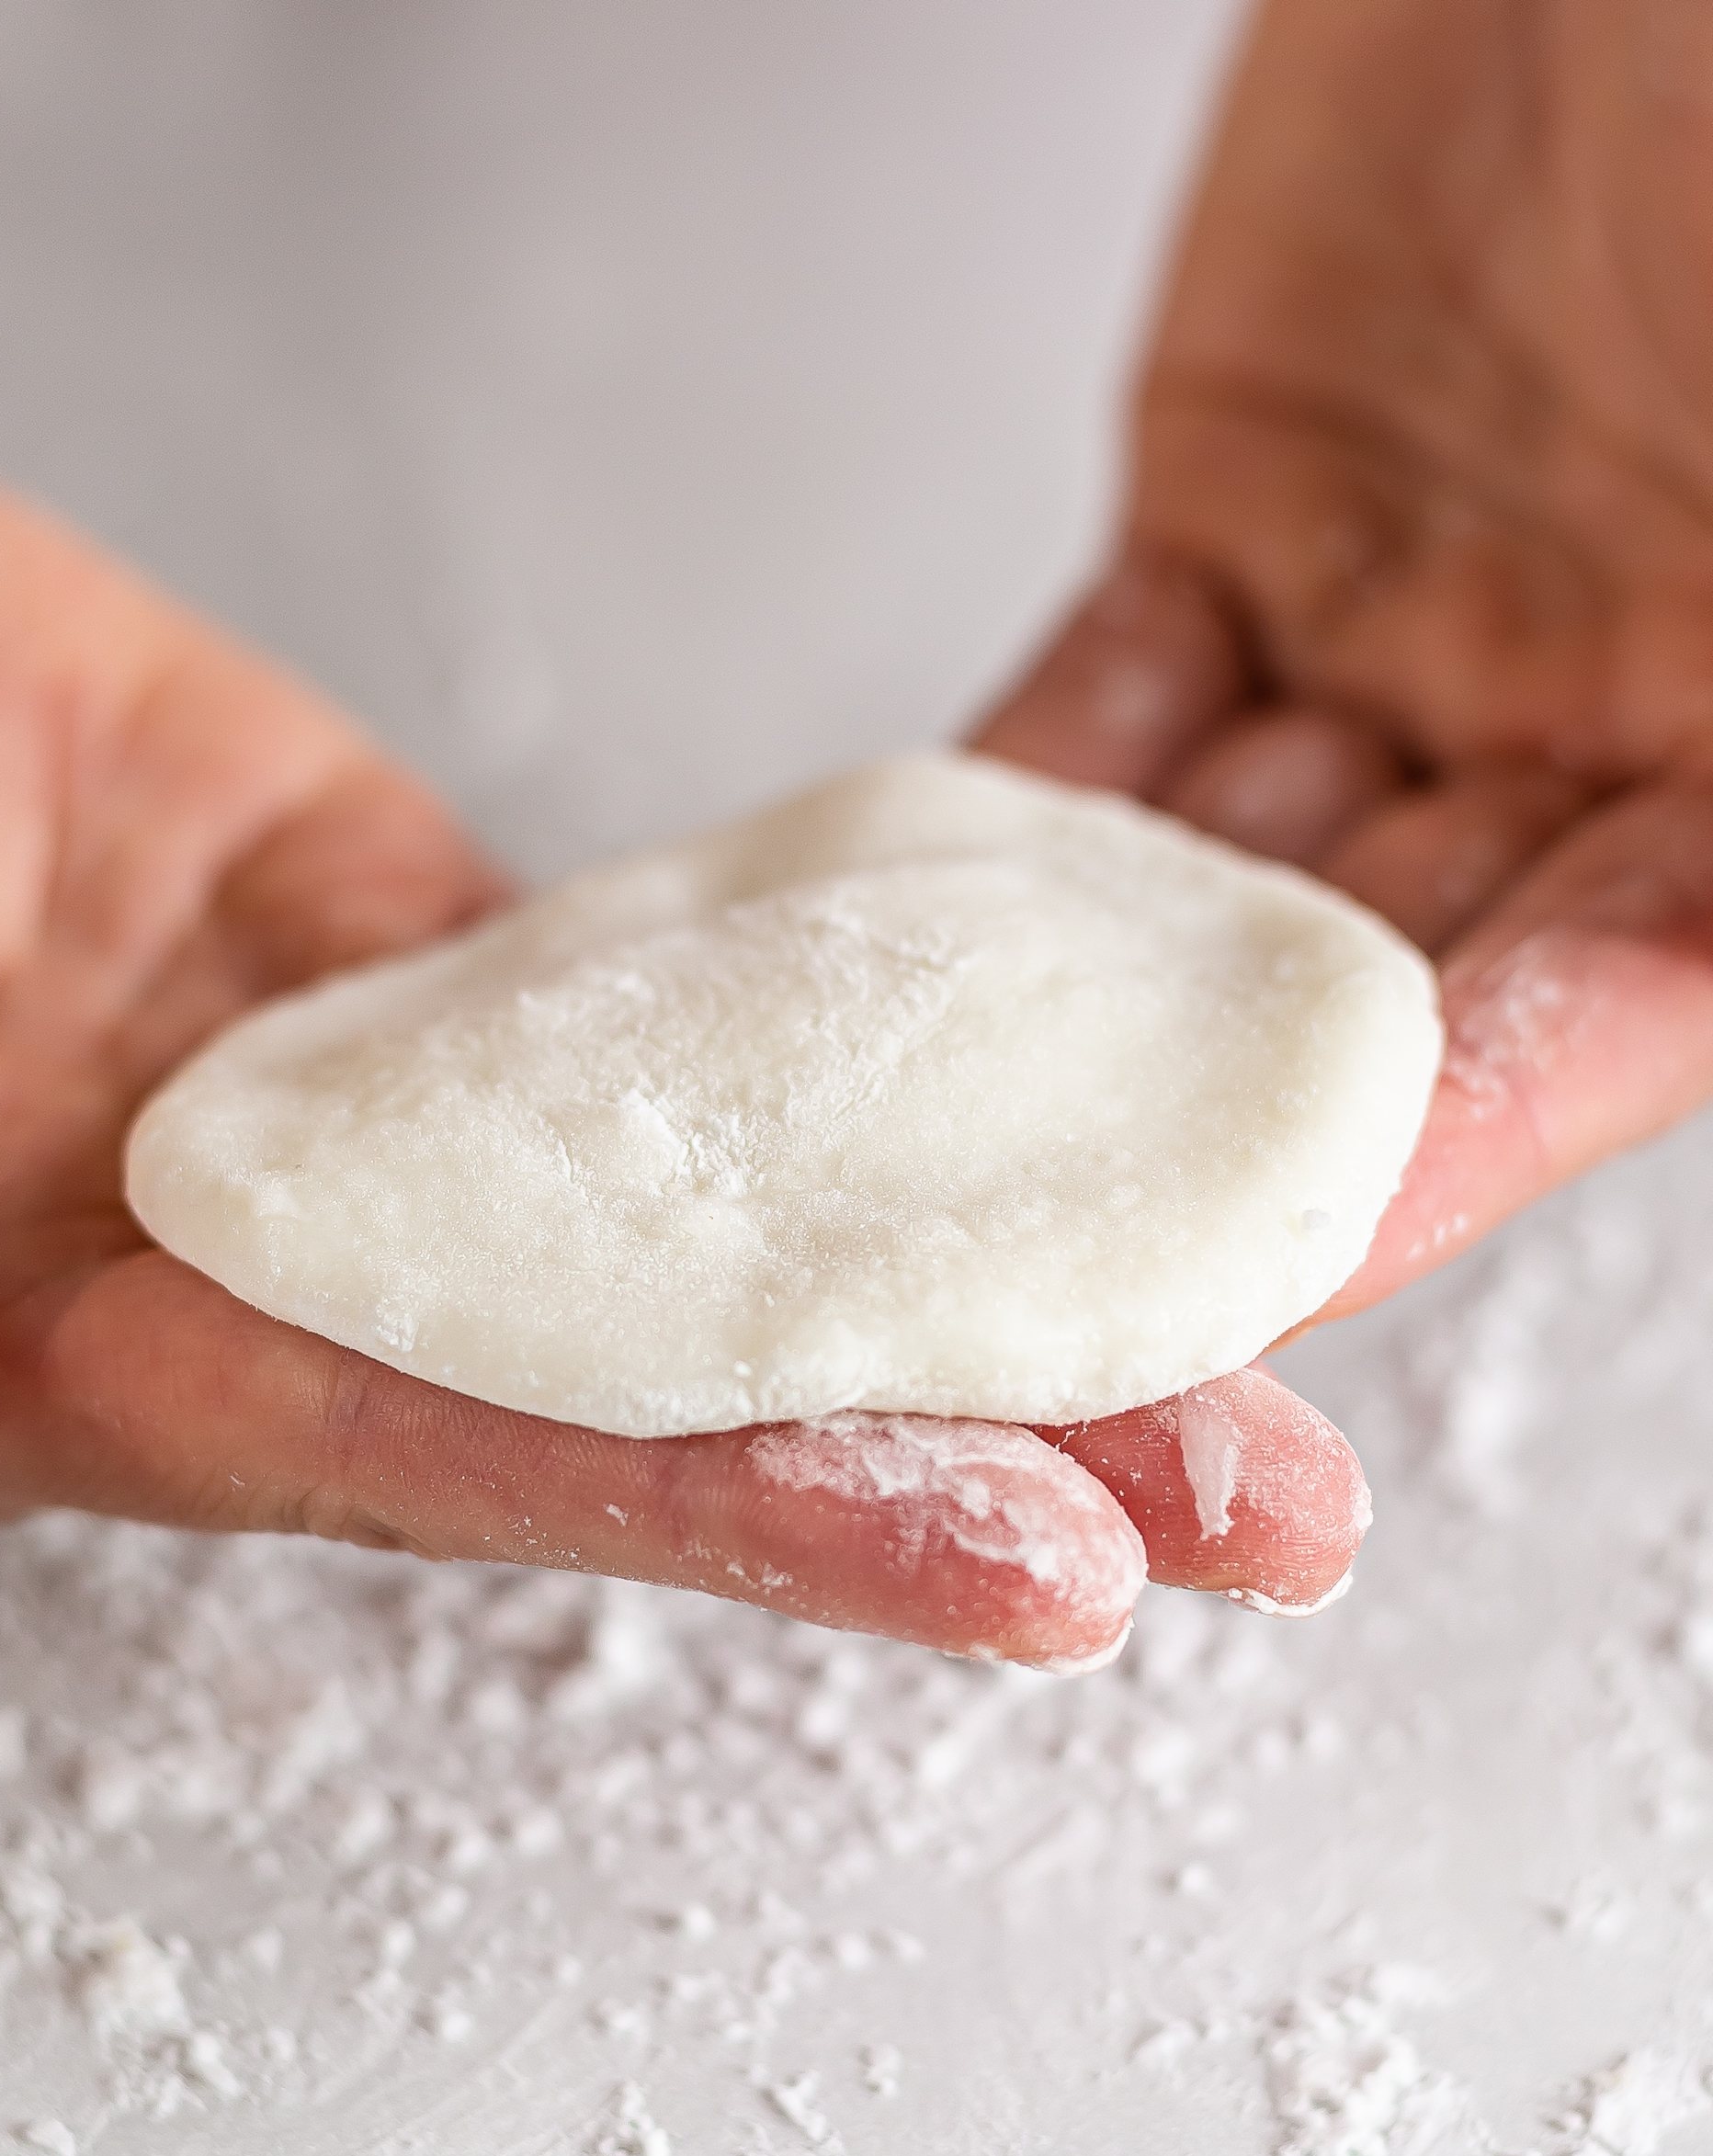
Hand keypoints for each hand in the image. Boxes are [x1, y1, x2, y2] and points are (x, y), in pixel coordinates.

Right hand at [0, 476, 1363, 1669]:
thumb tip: (70, 1350)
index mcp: (122, 1369)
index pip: (494, 1464)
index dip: (770, 1518)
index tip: (1029, 1573)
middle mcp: (296, 1264)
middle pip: (686, 1368)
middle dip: (983, 1442)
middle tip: (1266, 1500)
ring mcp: (376, 1105)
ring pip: (719, 1180)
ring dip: (970, 1239)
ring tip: (1245, 1287)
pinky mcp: (409, 948)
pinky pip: (657, 996)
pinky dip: (832, 1023)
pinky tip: (1025, 1054)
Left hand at [978, 0, 1712, 1322]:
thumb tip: (1708, 916)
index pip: (1617, 999)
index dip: (1462, 1136)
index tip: (1288, 1253)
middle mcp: (1592, 709)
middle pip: (1394, 978)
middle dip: (1222, 1113)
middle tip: (1047, 1232)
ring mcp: (1403, 615)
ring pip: (1226, 862)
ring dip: (1087, 988)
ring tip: (936, 1098)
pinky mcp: (1244, 508)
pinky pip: (1114, 699)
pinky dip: (1023, 811)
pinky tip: (916, 909)